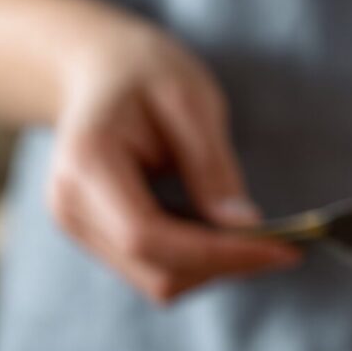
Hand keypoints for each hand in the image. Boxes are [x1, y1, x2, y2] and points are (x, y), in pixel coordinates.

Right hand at [47, 26, 298, 302]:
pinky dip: (194, 258)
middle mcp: (70, 208)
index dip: (218, 254)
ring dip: (211, 265)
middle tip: (280, 242)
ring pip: (157, 280)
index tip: (281, 250)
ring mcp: (78, 228)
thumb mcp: (190, 101)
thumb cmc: (143, 73)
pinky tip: (211, 223)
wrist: (97, 70)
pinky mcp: (95, 239)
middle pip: (156, 269)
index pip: (149, 237)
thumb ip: (212, 167)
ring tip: (243, 226)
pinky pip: (153, 269)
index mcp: (87, 165)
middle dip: (223, 263)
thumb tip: (244, 228)